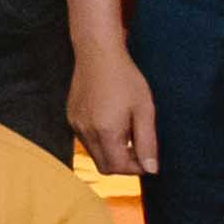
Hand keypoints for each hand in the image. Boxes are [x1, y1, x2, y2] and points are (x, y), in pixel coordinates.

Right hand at [69, 40, 155, 176]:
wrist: (97, 53)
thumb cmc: (125, 78)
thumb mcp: (144, 110)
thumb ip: (148, 142)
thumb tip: (152, 169)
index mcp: (105, 131)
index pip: (119, 168)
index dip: (137, 168)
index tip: (148, 157)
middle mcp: (86, 131)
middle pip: (105, 166)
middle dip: (124, 164)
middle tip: (139, 148)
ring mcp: (75, 124)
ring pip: (95, 154)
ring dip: (112, 152)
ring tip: (127, 132)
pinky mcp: (71, 117)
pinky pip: (86, 140)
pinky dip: (101, 141)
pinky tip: (112, 122)